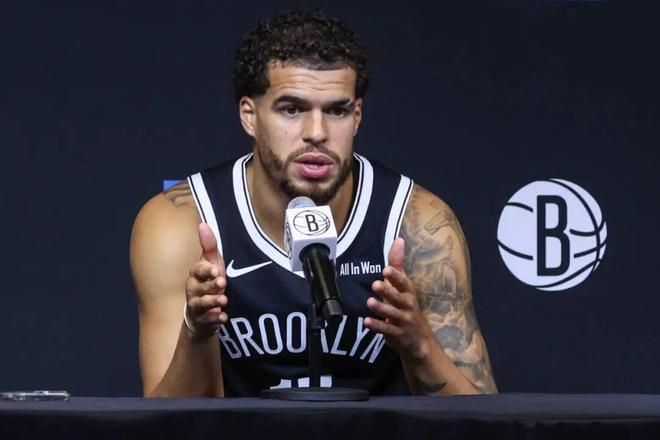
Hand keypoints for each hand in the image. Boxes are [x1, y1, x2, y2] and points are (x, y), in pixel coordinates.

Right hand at [184, 223, 228, 336]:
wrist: (203, 312)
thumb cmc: (209, 283)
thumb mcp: (212, 264)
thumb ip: (209, 246)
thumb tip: (203, 224)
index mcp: (195, 275)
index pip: (197, 270)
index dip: (205, 270)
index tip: (215, 269)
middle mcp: (193, 290)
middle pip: (200, 287)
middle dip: (210, 285)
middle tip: (222, 282)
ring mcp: (197, 306)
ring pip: (202, 304)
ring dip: (212, 301)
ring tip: (223, 300)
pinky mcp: (203, 320)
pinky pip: (207, 320)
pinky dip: (214, 319)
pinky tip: (222, 318)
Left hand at [364, 238, 435, 361]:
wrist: (420, 341)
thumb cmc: (408, 307)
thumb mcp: (404, 287)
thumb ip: (398, 265)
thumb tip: (398, 240)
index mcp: (409, 292)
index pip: (404, 283)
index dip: (396, 277)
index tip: (386, 270)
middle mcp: (408, 306)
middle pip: (398, 297)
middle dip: (387, 291)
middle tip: (375, 284)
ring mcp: (403, 321)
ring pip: (391, 314)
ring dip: (381, 308)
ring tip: (369, 302)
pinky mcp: (396, 334)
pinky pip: (386, 330)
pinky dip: (376, 326)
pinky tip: (366, 322)